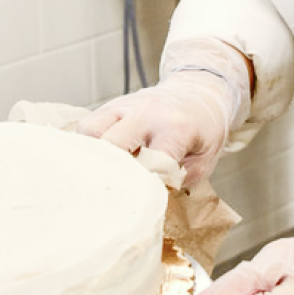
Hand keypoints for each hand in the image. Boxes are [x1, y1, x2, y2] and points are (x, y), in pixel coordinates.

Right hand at [77, 38, 251, 185]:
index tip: (140, 202)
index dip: (143, 187)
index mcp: (175, 128)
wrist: (198, 92)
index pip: (151, 163)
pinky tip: (101, 157)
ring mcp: (126, 105)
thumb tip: (150, 196)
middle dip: (111, 172)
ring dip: (93, 155)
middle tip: (114, 192)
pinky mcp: (112, 104)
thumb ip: (179, 179)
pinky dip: (89, 144)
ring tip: (104, 172)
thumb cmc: (203, 129)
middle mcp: (147, 113)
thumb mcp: (205, 159)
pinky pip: (88, 124)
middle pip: (112, 145)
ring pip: (91, 131)